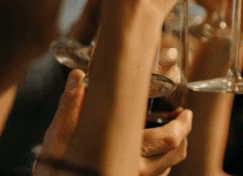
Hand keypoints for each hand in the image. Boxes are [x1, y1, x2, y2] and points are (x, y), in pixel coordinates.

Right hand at [36, 70, 192, 175]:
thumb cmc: (57, 168)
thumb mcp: (58, 138)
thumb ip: (70, 107)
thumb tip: (77, 77)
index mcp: (125, 156)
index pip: (169, 139)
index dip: (183, 125)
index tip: (185, 112)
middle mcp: (136, 173)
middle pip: (175, 154)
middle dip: (183, 134)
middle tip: (183, 117)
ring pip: (168, 166)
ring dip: (173, 148)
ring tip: (170, 129)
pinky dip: (162, 161)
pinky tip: (152, 149)